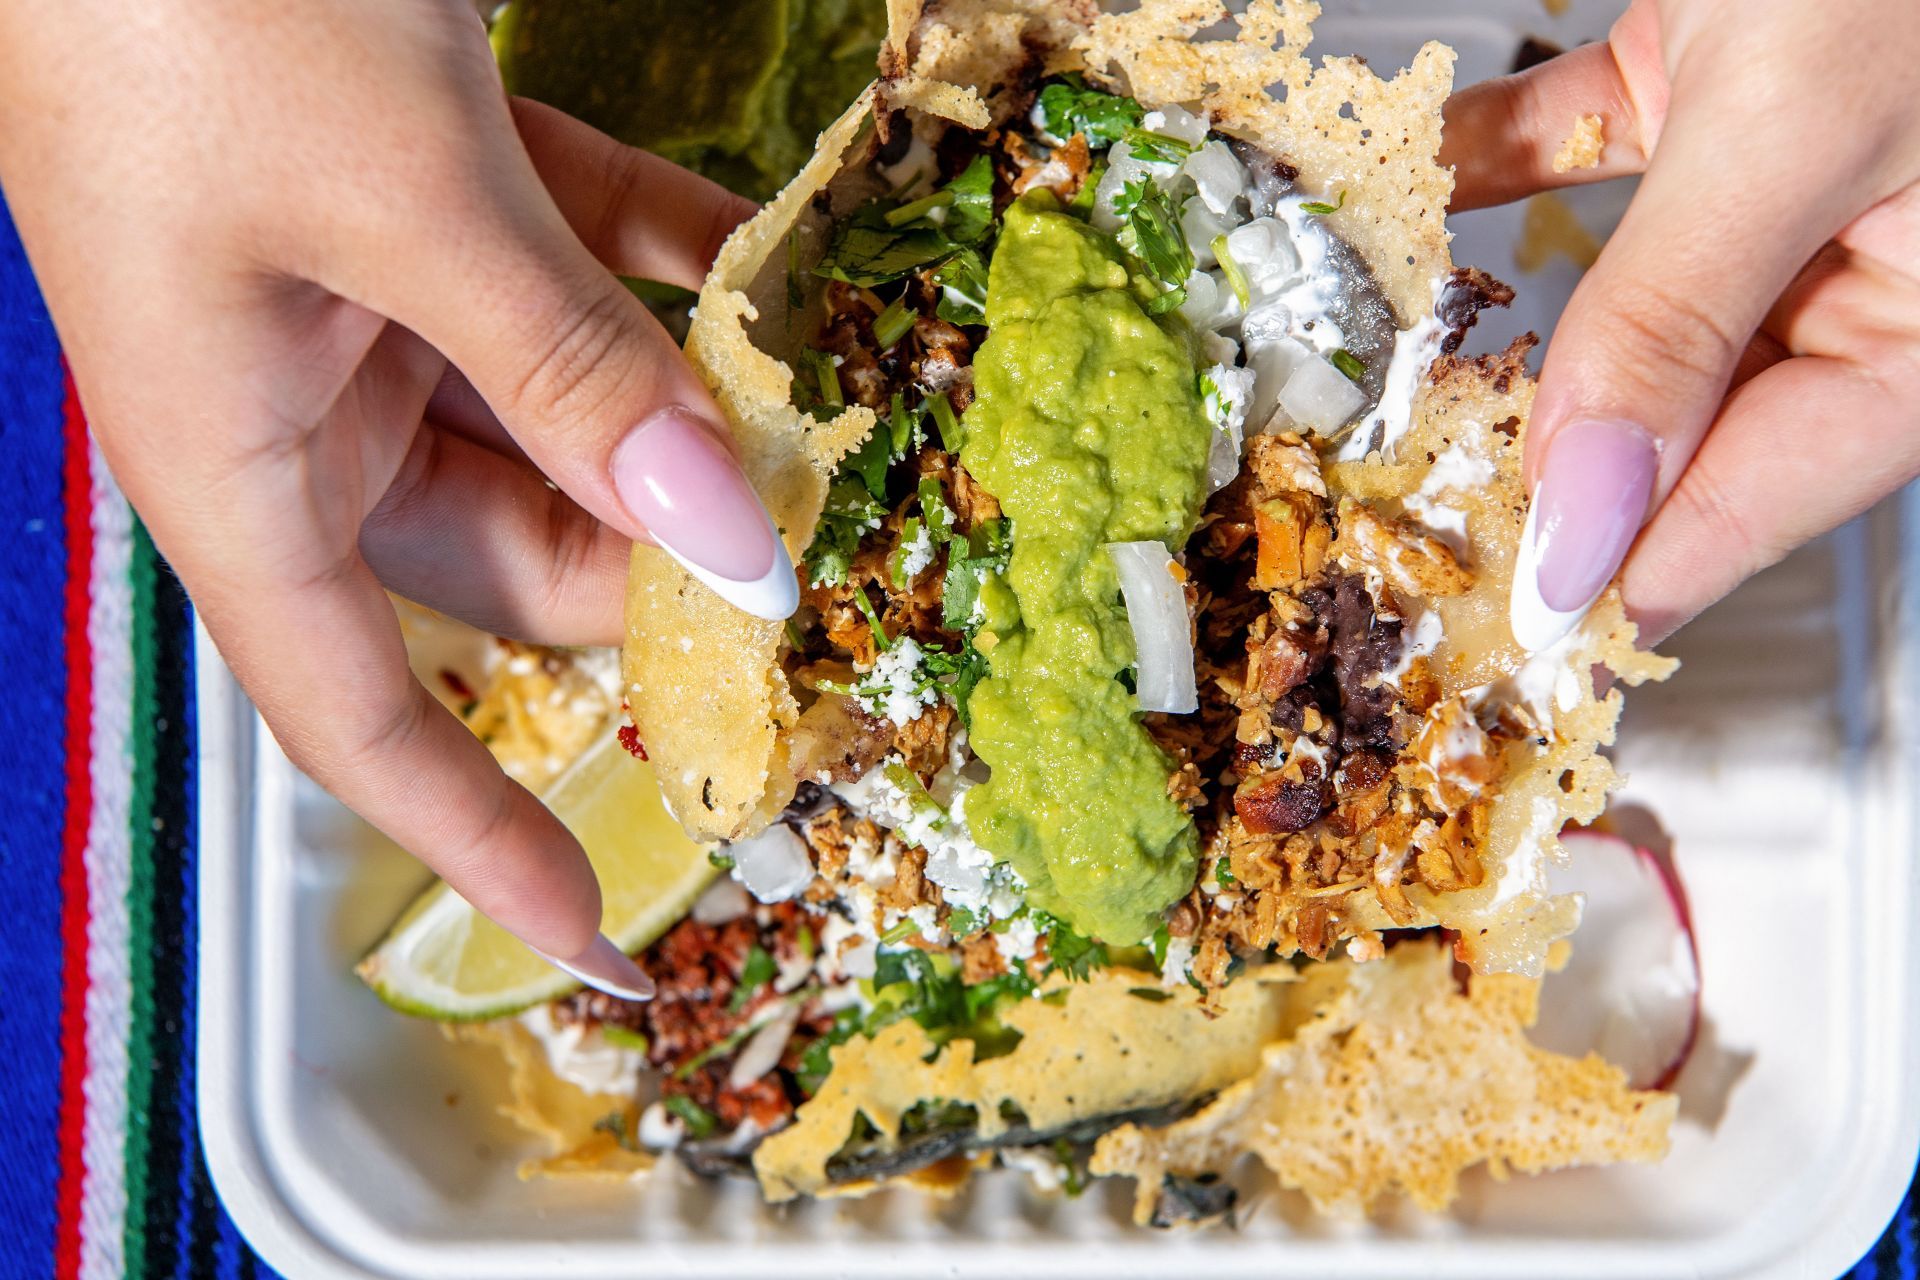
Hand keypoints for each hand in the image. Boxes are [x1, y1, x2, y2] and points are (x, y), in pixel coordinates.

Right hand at [0, 0, 793, 993]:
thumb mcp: (399, 203)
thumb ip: (570, 370)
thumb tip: (726, 531)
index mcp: (232, 456)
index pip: (354, 715)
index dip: (472, 831)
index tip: (593, 928)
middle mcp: (298, 398)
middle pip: (502, 557)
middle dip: (650, 572)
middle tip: (805, 579)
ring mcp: (364, 289)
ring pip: (554, 414)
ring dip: (678, 420)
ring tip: (817, 431)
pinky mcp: (423, 185)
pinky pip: (568, 269)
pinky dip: (662, 276)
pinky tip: (768, 279)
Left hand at [1441, 0, 1919, 647]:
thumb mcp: (1798, 129)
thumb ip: (1676, 325)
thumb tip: (1588, 517)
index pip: (1756, 502)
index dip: (1618, 566)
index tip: (1491, 620)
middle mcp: (1869, 269)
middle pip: (1682, 417)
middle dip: (1546, 460)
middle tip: (1404, 515)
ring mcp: (1789, 176)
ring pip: (1627, 300)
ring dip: (1507, 336)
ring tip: (1391, 406)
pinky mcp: (1722, 80)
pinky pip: (1588, 153)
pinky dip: (1492, 166)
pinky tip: (1400, 198)